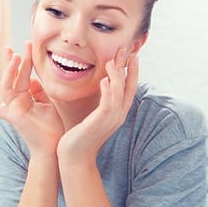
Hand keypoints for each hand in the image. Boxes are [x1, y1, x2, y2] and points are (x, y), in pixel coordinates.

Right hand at [0, 42, 63, 155]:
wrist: (54, 146)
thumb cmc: (52, 127)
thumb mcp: (47, 103)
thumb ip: (39, 91)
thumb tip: (32, 79)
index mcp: (26, 97)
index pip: (24, 75)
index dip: (25, 60)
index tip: (27, 45)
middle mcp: (17, 101)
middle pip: (14, 77)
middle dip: (16, 60)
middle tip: (19, 45)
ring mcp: (13, 108)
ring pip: (8, 85)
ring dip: (10, 71)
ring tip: (15, 56)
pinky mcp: (13, 116)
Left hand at [57, 48, 137, 166]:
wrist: (75, 157)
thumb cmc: (80, 136)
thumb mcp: (93, 116)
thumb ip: (100, 102)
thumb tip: (102, 86)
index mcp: (117, 113)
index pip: (129, 89)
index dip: (132, 72)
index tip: (132, 55)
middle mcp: (118, 115)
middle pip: (128, 87)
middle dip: (127, 67)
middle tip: (126, 49)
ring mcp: (111, 120)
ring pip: (119, 93)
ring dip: (116, 75)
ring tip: (112, 61)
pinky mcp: (100, 123)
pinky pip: (108, 104)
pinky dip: (108, 91)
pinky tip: (104, 79)